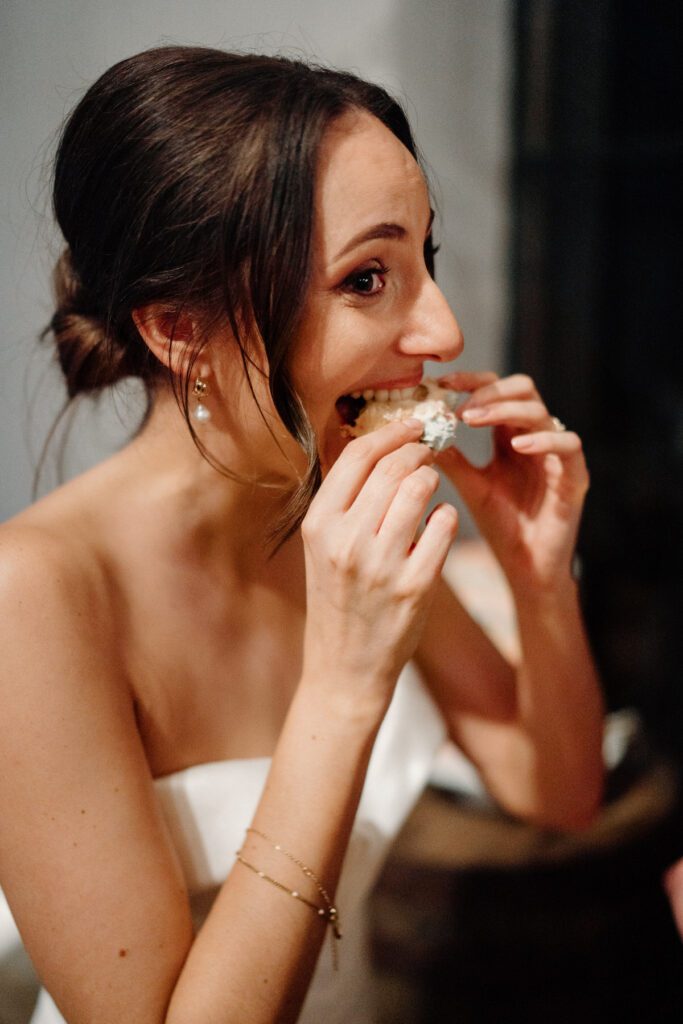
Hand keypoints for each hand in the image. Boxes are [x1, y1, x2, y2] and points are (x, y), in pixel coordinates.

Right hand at [301, 419, 457, 710]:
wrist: (344, 667)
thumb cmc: (338, 598)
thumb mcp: (323, 545)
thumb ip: (343, 498)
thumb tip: (372, 441)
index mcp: (319, 524)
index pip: (357, 455)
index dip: (390, 431)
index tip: (411, 424)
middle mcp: (345, 541)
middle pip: (393, 466)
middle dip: (419, 450)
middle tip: (430, 449)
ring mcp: (381, 564)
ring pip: (421, 488)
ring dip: (433, 479)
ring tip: (431, 485)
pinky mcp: (414, 586)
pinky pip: (443, 526)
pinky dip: (446, 516)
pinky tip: (439, 521)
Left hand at [436, 371, 588, 591]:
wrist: (526, 567)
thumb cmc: (501, 525)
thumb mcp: (470, 486)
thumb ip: (452, 459)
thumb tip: (420, 432)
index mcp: (510, 436)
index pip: (496, 391)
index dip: (471, 381)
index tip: (441, 384)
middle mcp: (536, 437)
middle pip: (522, 389)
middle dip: (489, 390)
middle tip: (458, 403)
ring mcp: (557, 455)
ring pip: (541, 412)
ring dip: (505, 410)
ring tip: (474, 419)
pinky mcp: (575, 476)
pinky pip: (569, 445)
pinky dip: (544, 439)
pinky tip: (517, 445)